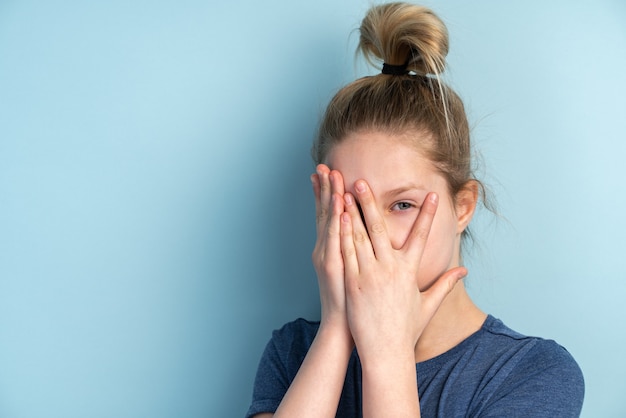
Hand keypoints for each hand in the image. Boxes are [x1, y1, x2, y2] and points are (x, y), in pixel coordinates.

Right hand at [311, 164, 351, 334]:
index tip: (327, 173)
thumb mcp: (353, 275)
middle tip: (324, 165)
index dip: (326, 194)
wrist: (343, 328)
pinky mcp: (334, 266)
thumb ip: (360, 255)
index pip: (328, 216)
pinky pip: (335, 240)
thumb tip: (368, 242)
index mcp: (332, 250)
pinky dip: (336, 221)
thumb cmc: (353, 304)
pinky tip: (339, 204)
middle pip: (325, 213)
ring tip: (331, 174)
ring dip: (330, 196)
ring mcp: (328, 257)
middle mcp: (326, 250)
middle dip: (324, 188)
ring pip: (329, 221)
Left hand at [340, 180, 466, 358]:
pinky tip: (338, 216)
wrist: (386, 352)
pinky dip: (342, 232)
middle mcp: (390, 269)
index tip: (433, 195)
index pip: (422, 236)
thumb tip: (463, 271)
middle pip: (380, 227)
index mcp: (409, 271)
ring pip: (359, 236)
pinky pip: (346, 252)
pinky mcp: (353, 282)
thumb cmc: (406, 330)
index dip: (428, 215)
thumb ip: (444, 284)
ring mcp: (370, 274)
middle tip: (363, 180)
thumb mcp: (428, 305)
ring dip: (352, 210)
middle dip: (371, 201)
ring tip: (346, 190)